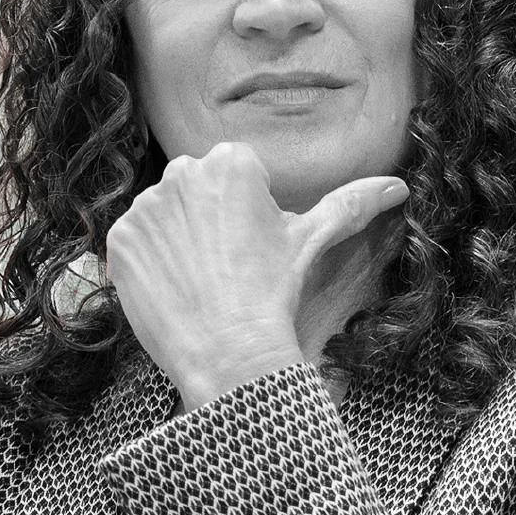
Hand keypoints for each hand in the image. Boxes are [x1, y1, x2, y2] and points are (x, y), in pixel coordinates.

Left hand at [105, 142, 408, 411]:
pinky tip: (175, 290)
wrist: (230, 352)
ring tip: (203, 282)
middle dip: (211, 223)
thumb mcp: (313, 243)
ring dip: (179, 243)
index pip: (237, 175)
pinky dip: (151, 266)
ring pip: (165, 218)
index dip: (247, 216)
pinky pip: (134, 245)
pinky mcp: (119, 242)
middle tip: (229, 269)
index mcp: (231, 162)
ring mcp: (144, 208)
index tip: (252, 250)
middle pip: (197, 192)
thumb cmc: (274, 293)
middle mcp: (181, 173)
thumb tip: (397, 186)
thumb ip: (351, 204)